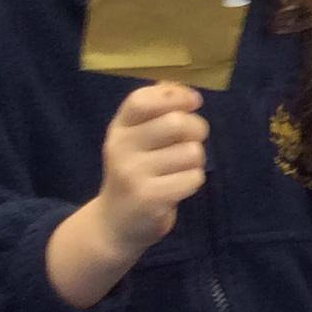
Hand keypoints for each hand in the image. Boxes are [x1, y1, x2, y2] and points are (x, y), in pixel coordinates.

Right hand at [96, 83, 207, 255]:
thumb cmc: (135, 173)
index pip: (142, 100)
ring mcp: (133, 173)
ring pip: (191, 152)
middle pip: (176, 123)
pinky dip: (194, 181)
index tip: (193, 102)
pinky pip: (193, 177)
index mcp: (119, 128)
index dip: (175, 96)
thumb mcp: (136, 139)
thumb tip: (182, 87)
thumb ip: (156, 111)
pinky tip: (177, 187)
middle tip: (191, 142)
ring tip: (179, 170)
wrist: (114, 224)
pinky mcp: (149, 198)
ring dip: (196, 160)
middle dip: (197, 130)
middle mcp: (121, 147)